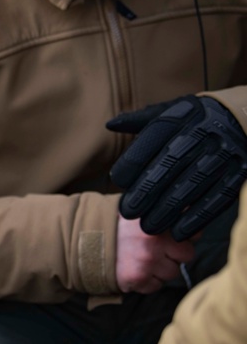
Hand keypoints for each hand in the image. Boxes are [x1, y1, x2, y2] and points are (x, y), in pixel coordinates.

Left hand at [107, 95, 246, 240]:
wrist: (246, 118)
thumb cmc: (197, 119)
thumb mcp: (171, 111)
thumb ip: (140, 120)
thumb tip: (111, 125)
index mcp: (179, 118)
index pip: (148, 142)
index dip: (130, 165)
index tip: (117, 182)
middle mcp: (200, 135)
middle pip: (167, 167)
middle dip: (144, 193)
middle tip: (128, 213)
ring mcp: (222, 155)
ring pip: (189, 187)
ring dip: (166, 211)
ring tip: (148, 227)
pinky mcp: (239, 174)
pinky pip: (216, 200)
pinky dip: (196, 219)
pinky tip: (178, 232)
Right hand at [115, 214, 194, 292]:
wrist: (82, 239)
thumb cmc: (114, 225)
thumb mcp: (139, 211)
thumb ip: (164, 213)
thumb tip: (190, 213)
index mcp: (157, 221)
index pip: (191, 233)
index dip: (183, 236)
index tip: (171, 237)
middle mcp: (155, 241)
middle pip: (186, 255)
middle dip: (173, 254)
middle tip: (154, 250)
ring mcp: (147, 261)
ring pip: (171, 273)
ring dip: (160, 269)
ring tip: (141, 260)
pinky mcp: (137, 278)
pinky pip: (155, 286)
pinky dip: (146, 282)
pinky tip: (134, 270)